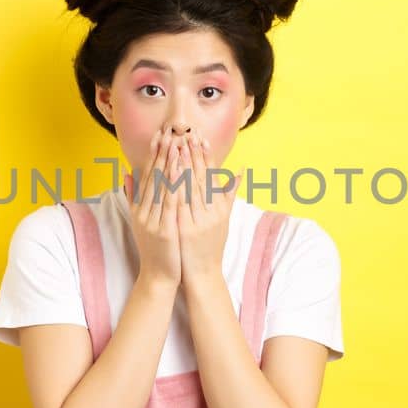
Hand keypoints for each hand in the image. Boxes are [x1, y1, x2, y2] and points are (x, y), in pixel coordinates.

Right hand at [123, 126, 184, 285]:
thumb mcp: (141, 221)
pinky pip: (171, 205)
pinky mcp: (164, 231)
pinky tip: (182, 172)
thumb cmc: (155, 247)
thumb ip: (133, 197)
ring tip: (177, 144)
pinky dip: (176, 187)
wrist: (158, 276)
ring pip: (162, 188)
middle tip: (168, 131)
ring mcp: (152, 221)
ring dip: (170, 165)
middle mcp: (143, 212)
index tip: (159, 135)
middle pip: (154, 177)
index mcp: (140, 208)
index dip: (153, 155)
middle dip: (162, 153)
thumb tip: (126, 173)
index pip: (147, 176)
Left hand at [176, 131, 242, 281]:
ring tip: (178, 145)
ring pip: (190, 187)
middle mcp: (212, 212)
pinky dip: (174, 187)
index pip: (212, 176)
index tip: (201, 138)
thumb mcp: (224, 219)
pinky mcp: (186, 229)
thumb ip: (229, 195)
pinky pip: (179, 204)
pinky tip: (167, 173)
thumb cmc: (211, 245)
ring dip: (183, 165)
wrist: (203, 273)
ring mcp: (199, 220)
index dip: (206, 156)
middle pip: (201, 177)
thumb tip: (239, 172)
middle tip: (188, 133)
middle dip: (194, 154)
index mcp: (220, 207)